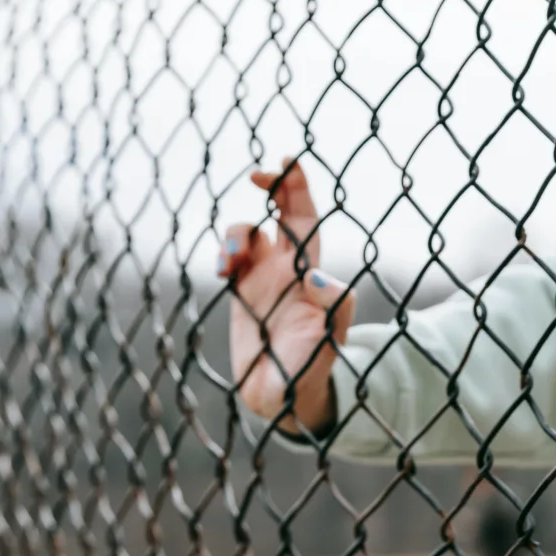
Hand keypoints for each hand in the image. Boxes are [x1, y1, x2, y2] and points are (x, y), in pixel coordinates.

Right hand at [218, 159, 354, 434]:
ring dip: (236, 235)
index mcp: (310, 269)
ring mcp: (260, 277)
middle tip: (257, 176)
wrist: (284, 395)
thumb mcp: (331, 335)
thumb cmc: (313, 364)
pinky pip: (227, 259)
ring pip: (245, 234)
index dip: (299, 187)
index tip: (288, 161)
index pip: (306, 217)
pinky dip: (223, 255)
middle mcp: (285, 266)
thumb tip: (315, 277)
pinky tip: (223, 270)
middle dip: (271, 188)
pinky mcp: (239, 292)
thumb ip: (332, 305)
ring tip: (230, 260)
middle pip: (279, 213)